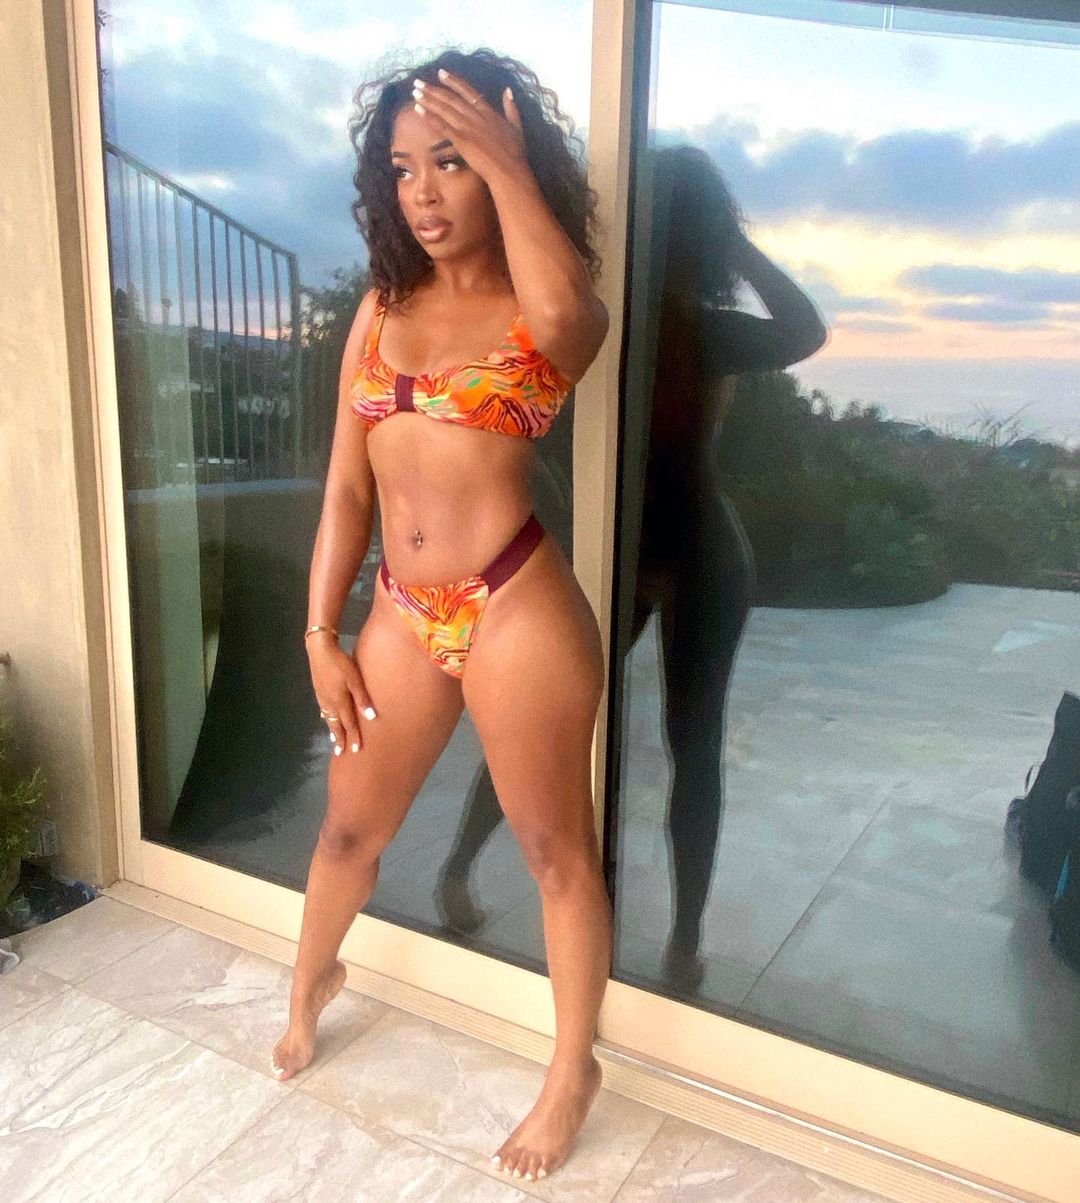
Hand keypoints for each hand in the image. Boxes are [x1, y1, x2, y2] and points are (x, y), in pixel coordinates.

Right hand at [308, 641, 376, 755]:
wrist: (320, 651)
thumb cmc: (340, 664)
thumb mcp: (355, 679)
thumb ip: (362, 698)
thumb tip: (371, 717)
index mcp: (340, 702)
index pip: (349, 723)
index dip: (353, 737)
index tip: (356, 750)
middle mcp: (330, 703)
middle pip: (336, 724)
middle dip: (339, 739)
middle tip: (340, 753)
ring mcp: (322, 697)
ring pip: (328, 718)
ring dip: (332, 729)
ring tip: (334, 739)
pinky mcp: (318, 691)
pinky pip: (323, 710)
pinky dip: (326, 718)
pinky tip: (325, 717)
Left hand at [411, 68, 528, 182]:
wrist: (509, 170)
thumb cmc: (515, 153)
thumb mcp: (516, 126)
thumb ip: (511, 108)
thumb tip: (508, 90)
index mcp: (488, 111)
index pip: (467, 91)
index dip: (453, 81)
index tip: (441, 72)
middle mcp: (475, 115)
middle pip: (450, 98)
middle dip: (433, 89)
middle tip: (418, 82)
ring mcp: (467, 126)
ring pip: (444, 108)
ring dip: (428, 99)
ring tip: (415, 92)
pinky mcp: (461, 140)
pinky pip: (442, 125)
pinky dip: (430, 116)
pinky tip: (419, 109)